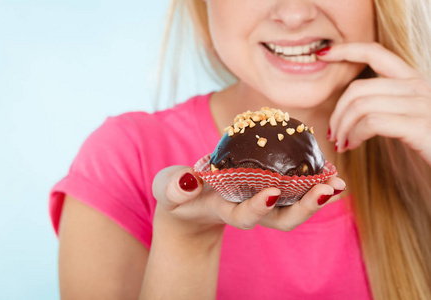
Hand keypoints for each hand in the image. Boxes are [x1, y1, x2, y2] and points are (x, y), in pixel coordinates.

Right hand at [152, 165, 345, 233]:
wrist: (189, 205)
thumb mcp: (168, 191)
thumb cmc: (178, 196)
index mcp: (224, 210)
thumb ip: (173, 188)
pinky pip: (294, 192)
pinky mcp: (267, 192)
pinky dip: (313, 185)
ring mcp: (259, 203)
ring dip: (317, 197)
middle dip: (305, 208)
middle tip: (327, 190)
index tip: (273, 193)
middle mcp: (247, 210)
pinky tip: (332, 174)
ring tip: (339, 183)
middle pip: (280, 220)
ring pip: (293, 208)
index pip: (243, 215)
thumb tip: (188, 181)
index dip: (258, 207)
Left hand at [319, 42, 430, 165]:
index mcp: (413, 81)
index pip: (376, 53)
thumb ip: (383, 104)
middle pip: (359, 88)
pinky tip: (352, 145)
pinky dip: (354, 134)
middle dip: (337, 113)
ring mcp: (421, 105)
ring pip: (361, 105)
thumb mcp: (406, 116)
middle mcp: (419, 86)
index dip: (347, 50)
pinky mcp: (419, 125)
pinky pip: (371, 122)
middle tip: (333, 134)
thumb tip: (347, 108)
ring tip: (342, 143)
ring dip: (343, 127)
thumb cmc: (428, 143)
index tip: (323, 54)